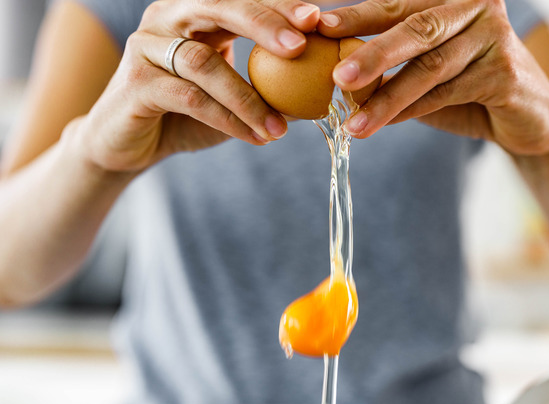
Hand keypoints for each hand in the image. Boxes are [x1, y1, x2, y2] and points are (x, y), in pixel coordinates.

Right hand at [80, 0, 321, 172]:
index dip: (278, 5)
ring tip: (280, 129)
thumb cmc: (184, 116)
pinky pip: (189, 97)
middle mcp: (168, 17)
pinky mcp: (136, 82)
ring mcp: (147, 46)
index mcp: (194, 11)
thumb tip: (321, 92)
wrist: (126, 145)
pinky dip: (227, 118)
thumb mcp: (232, 98)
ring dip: (249, 98)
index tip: (318, 18)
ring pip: (204, 63)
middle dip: (264, 23)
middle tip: (301, 46)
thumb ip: (268, 88)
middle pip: (219, 7)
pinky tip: (255, 137)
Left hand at [318, 0, 548, 156]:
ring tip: (354, 122)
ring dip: (387, 97)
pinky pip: (448, 93)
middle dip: (372, 53)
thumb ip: (391, 63)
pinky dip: (413, 111)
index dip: (357, 16)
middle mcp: (477, 5)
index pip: (397, 4)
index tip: (319, 28)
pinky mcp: (506, 72)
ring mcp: (495, 36)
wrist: (528, 120)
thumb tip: (334, 69)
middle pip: (416, 28)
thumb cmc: (468, 87)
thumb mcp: (426, 68)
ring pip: (430, 67)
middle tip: (337, 76)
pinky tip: (384, 124)